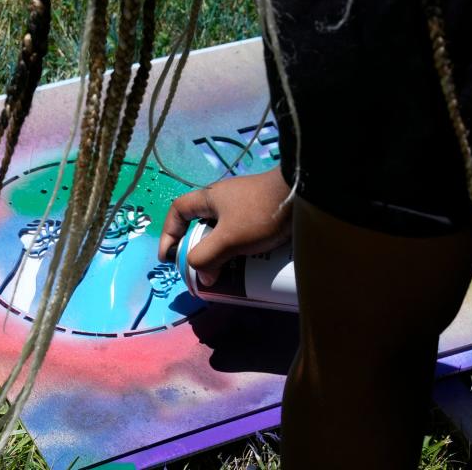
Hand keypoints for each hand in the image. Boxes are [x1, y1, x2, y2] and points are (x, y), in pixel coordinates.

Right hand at [158, 168, 292, 285]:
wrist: (303, 195)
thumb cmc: (259, 212)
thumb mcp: (228, 238)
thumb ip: (207, 257)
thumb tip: (203, 276)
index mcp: (210, 198)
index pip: (179, 211)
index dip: (169, 233)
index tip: (168, 257)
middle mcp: (225, 199)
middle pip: (203, 226)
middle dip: (200, 250)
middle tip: (204, 272)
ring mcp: (245, 206)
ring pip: (225, 234)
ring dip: (224, 253)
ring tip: (229, 273)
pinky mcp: (263, 214)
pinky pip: (245, 235)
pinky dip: (243, 250)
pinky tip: (252, 265)